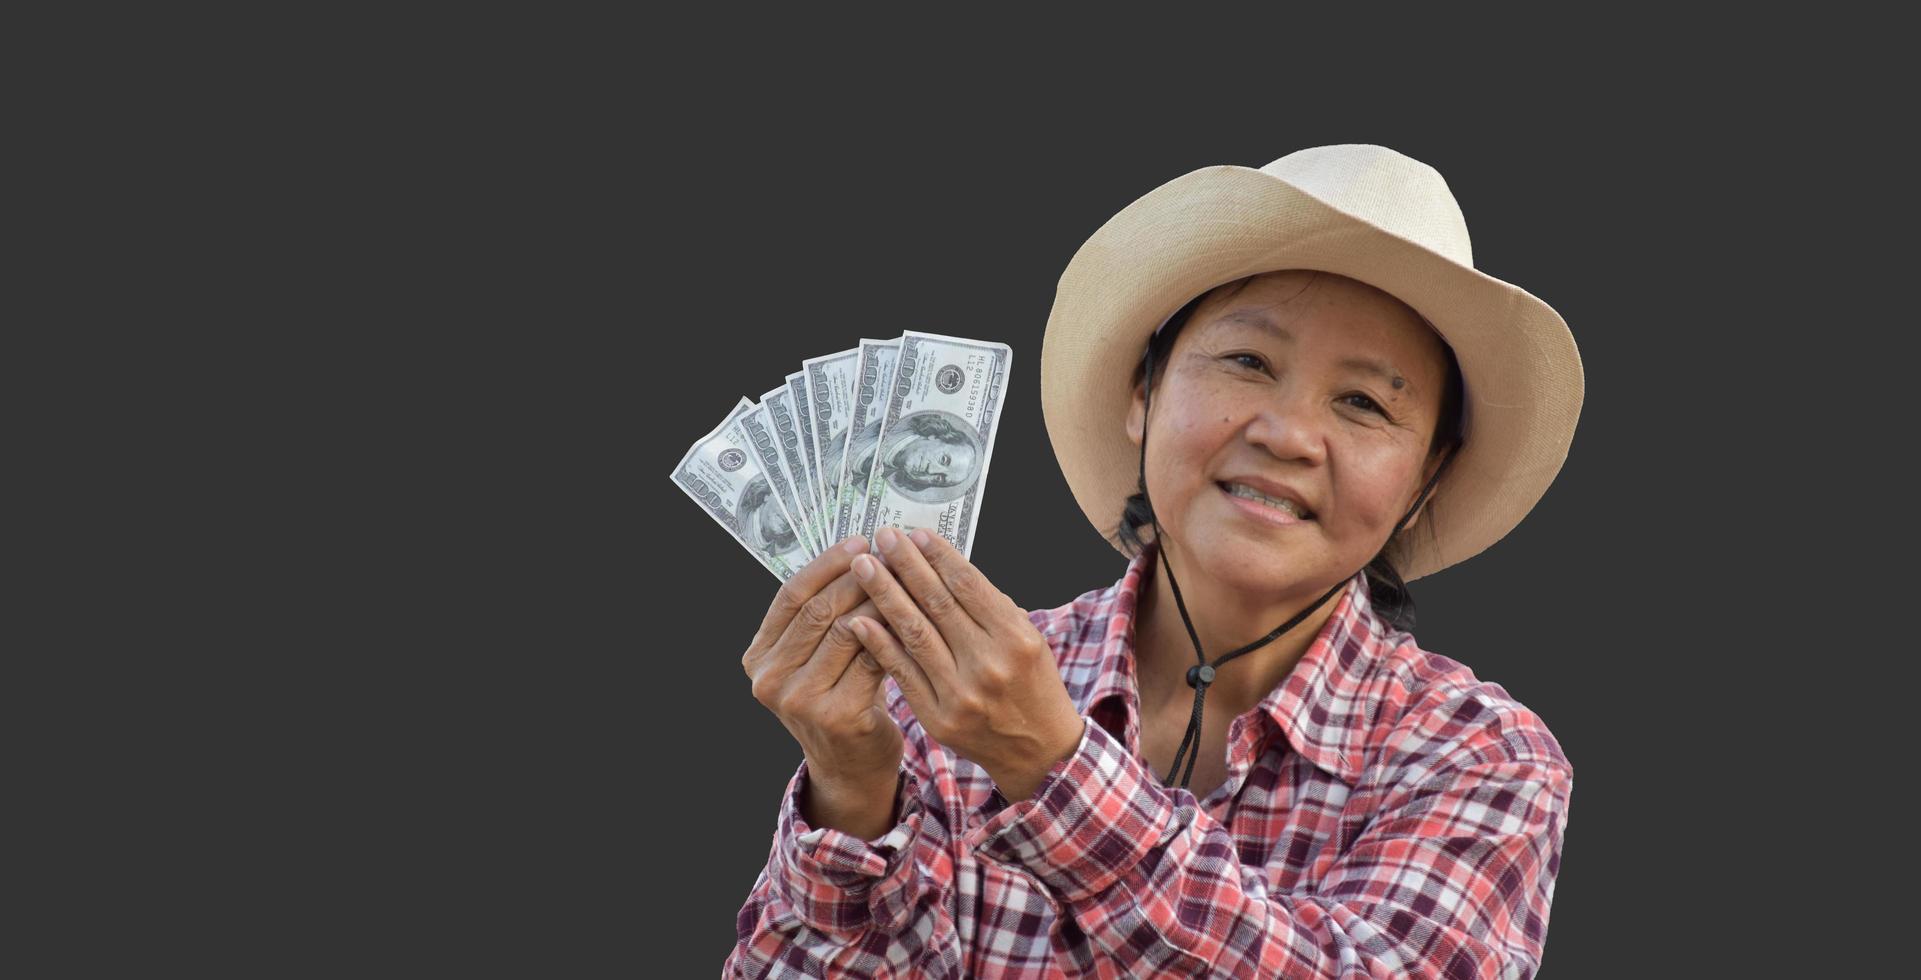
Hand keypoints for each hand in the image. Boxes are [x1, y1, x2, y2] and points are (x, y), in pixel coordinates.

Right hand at [742, 535, 906, 790]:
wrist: (851, 764)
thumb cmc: (838, 698)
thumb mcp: (815, 658)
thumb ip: (821, 617)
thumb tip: (857, 549)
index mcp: (758, 657)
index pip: (791, 596)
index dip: (826, 564)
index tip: (859, 539)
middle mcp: (769, 680)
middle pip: (818, 610)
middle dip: (859, 576)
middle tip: (891, 553)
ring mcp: (800, 701)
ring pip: (848, 631)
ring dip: (881, 599)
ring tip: (907, 577)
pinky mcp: (837, 716)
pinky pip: (872, 659)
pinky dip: (894, 634)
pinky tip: (915, 615)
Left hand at [846, 526, 1085, 800]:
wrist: (1039, 751)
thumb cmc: (1033, 686)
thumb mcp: (1029, 640)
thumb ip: (991, 607)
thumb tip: (943, 565)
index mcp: (1016, 638)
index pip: (969, 586)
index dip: (939, 556)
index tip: (915, 533)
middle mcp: (989, 663)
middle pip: (937, 603)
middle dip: (906, 565)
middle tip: (883, 537)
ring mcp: (961, 693)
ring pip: (914, 633)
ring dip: (884, 595)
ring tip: (863, 567)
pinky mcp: (938, 717)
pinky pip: (902, 672)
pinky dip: (879, 643)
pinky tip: (859, 619)